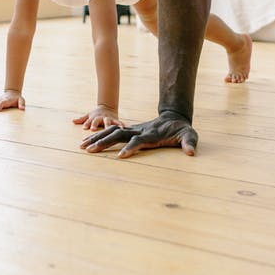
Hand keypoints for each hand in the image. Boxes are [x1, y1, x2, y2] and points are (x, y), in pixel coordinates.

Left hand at [73, 105, 123, 130]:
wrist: (107, 108)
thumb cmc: (96, 114)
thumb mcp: (89, 115)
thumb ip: (82, 119)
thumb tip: (73, 121)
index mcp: (94, 118)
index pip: (89, 121)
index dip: (87, 124)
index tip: (85, 128)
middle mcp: (101, 118)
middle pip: (97, 121)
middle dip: (95, 124)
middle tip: (93, 129)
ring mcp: (108, 119)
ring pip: (108, 122)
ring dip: (108, 125)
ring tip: (109, 129)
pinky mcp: (115, 120)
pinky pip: (119, 123)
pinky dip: (121, 125)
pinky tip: (123, 128)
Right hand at [80, 111, 197, 157]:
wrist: (174, 117)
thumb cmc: (182, 129)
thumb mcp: (189, 135)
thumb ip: (190, 143)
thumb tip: (191, 152)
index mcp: (150, 134)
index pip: (138, 141)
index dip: (130, 148)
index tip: (121, 157)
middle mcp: (138, 131)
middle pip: (118, 135)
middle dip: (104, 142)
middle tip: (90, 150)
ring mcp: (133, 130)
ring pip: (111, 133)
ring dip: (97, 139)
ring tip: (82, 146)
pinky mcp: (129, 132)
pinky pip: (111, 134)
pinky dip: (99, 137)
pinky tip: (88, 143)